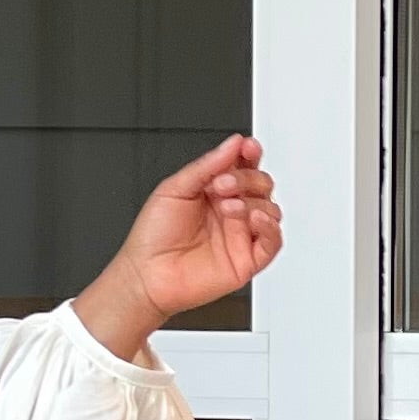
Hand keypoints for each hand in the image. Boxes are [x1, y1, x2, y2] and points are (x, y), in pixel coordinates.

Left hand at [73, 136, 282, 360]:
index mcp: (214, 191)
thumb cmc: (152, 237)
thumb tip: (233, 144)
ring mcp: (239, 235)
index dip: (250, 154)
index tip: (248, 147)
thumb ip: (207, 165)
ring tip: (227, 208)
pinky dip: (270, 227)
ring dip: (253, 202)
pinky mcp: (246, 260)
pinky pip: (273, 241)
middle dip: (246, 179)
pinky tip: (254, 220)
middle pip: (261, 185)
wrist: (145, 275)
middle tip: (222, 185)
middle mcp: (230, 211)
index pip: (244, 167)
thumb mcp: (174, 188)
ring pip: (270, 210)